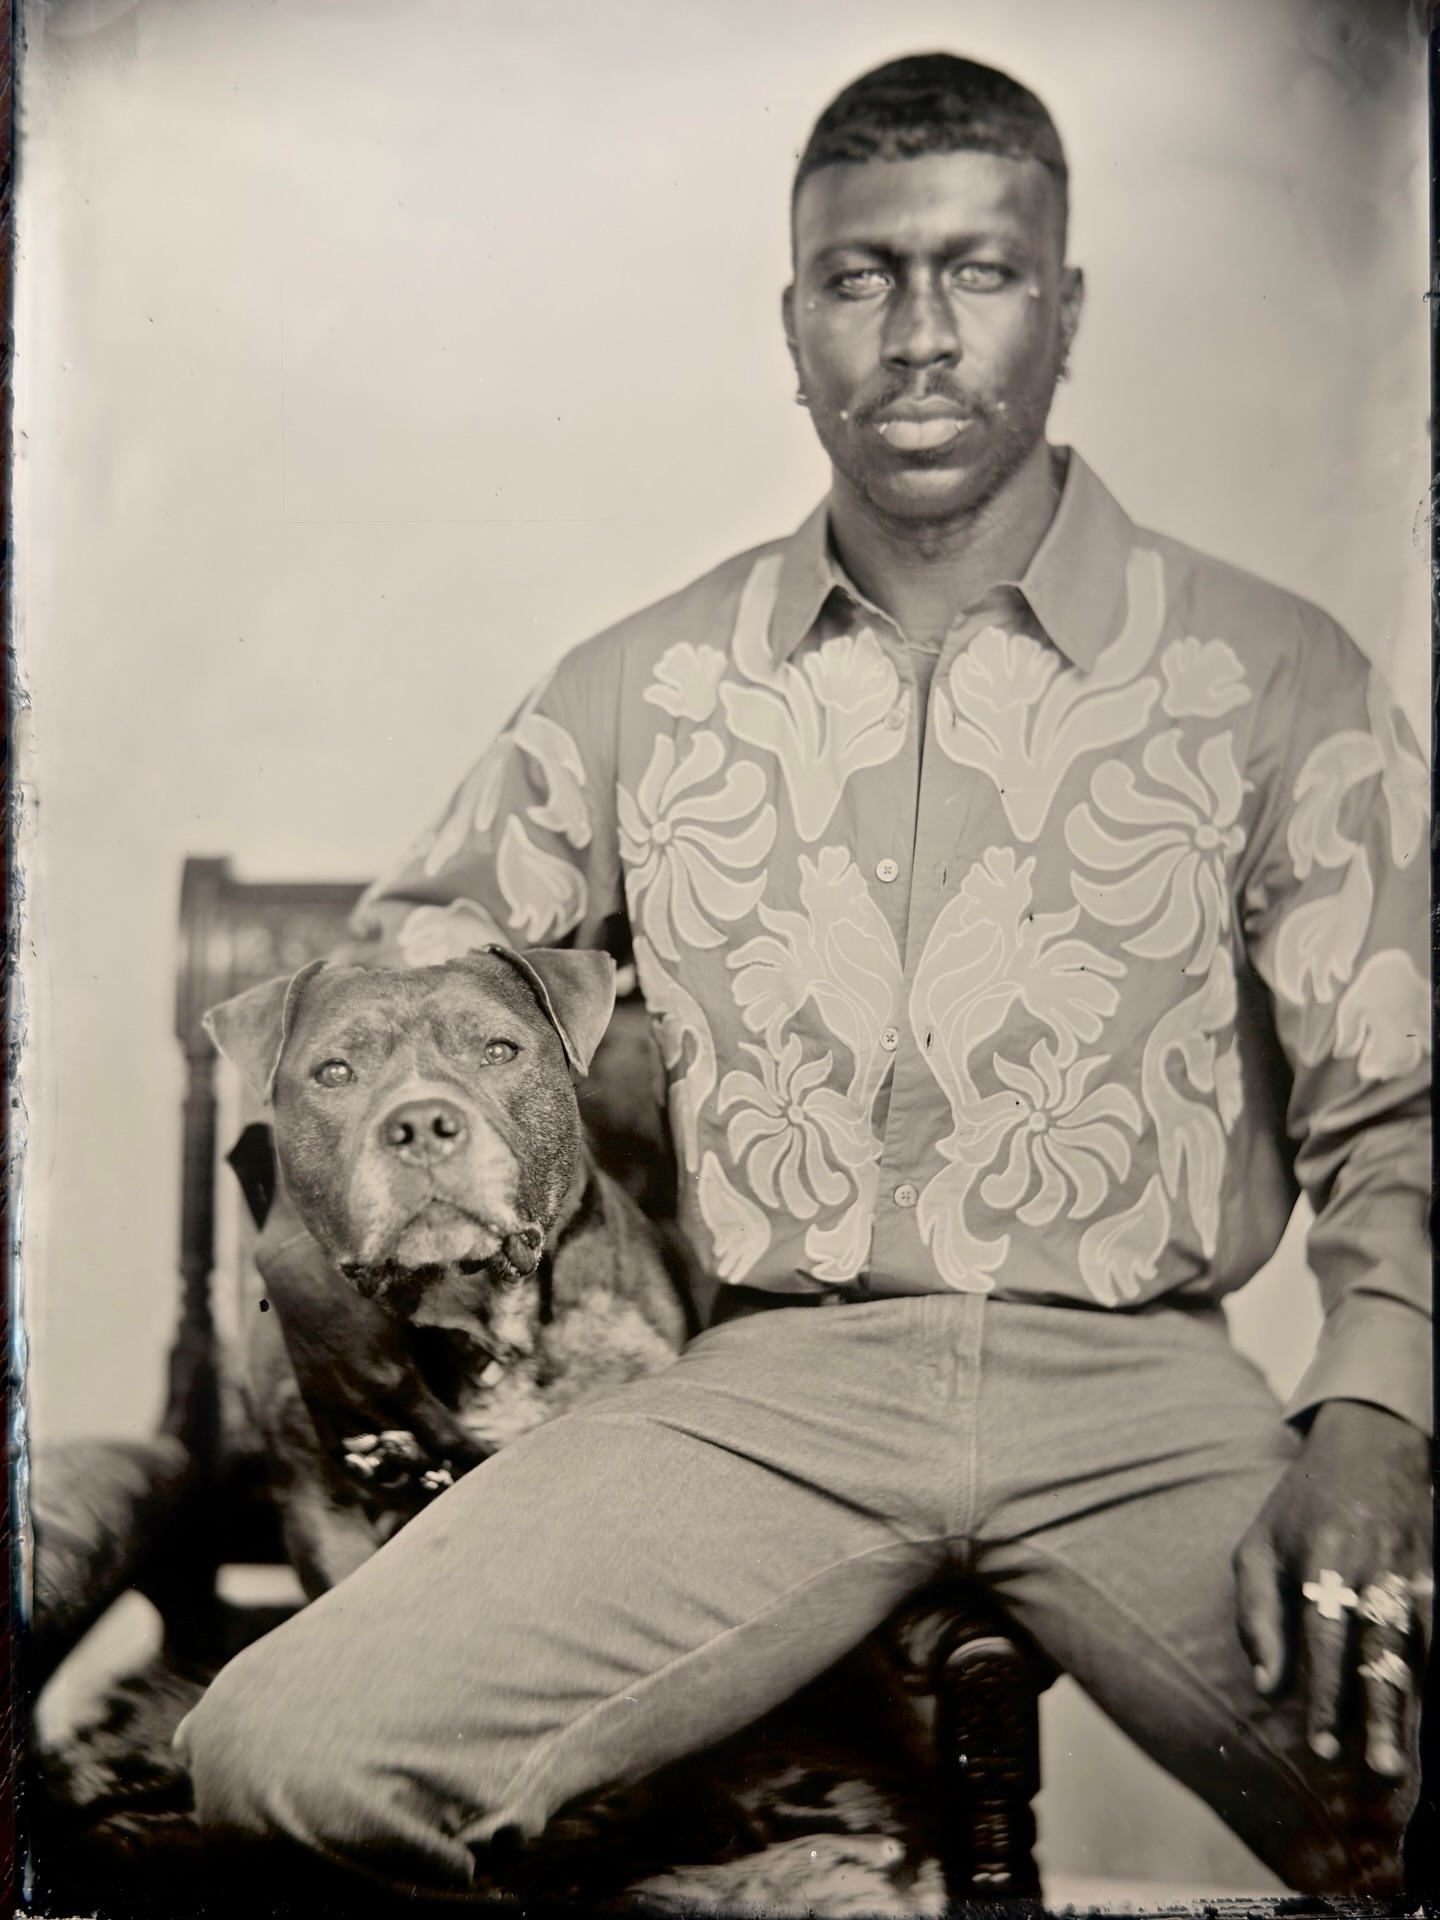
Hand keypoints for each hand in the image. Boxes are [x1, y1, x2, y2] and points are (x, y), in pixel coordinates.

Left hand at [1234, 1399, 1430, 1777]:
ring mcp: (1412, 1576)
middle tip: (1380, 1770)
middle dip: (1379, 1714)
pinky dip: (1431, 1678)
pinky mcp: (1435, 1580)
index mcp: (1324, 1561)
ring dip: (1408, 1709)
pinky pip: (1436, 1638)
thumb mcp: (1259, 1546)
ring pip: (1414, 1653)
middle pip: (1378, 1653)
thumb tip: (1265, 1688)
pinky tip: (1423, 1719)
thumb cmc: (1301, 1506)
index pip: (1324, 1640)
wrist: (1370, 1449)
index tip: (1321, 1748)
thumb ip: (1257, 1616)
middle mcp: (1373, 1572)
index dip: (1325, 1695)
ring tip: (1401, 1761)